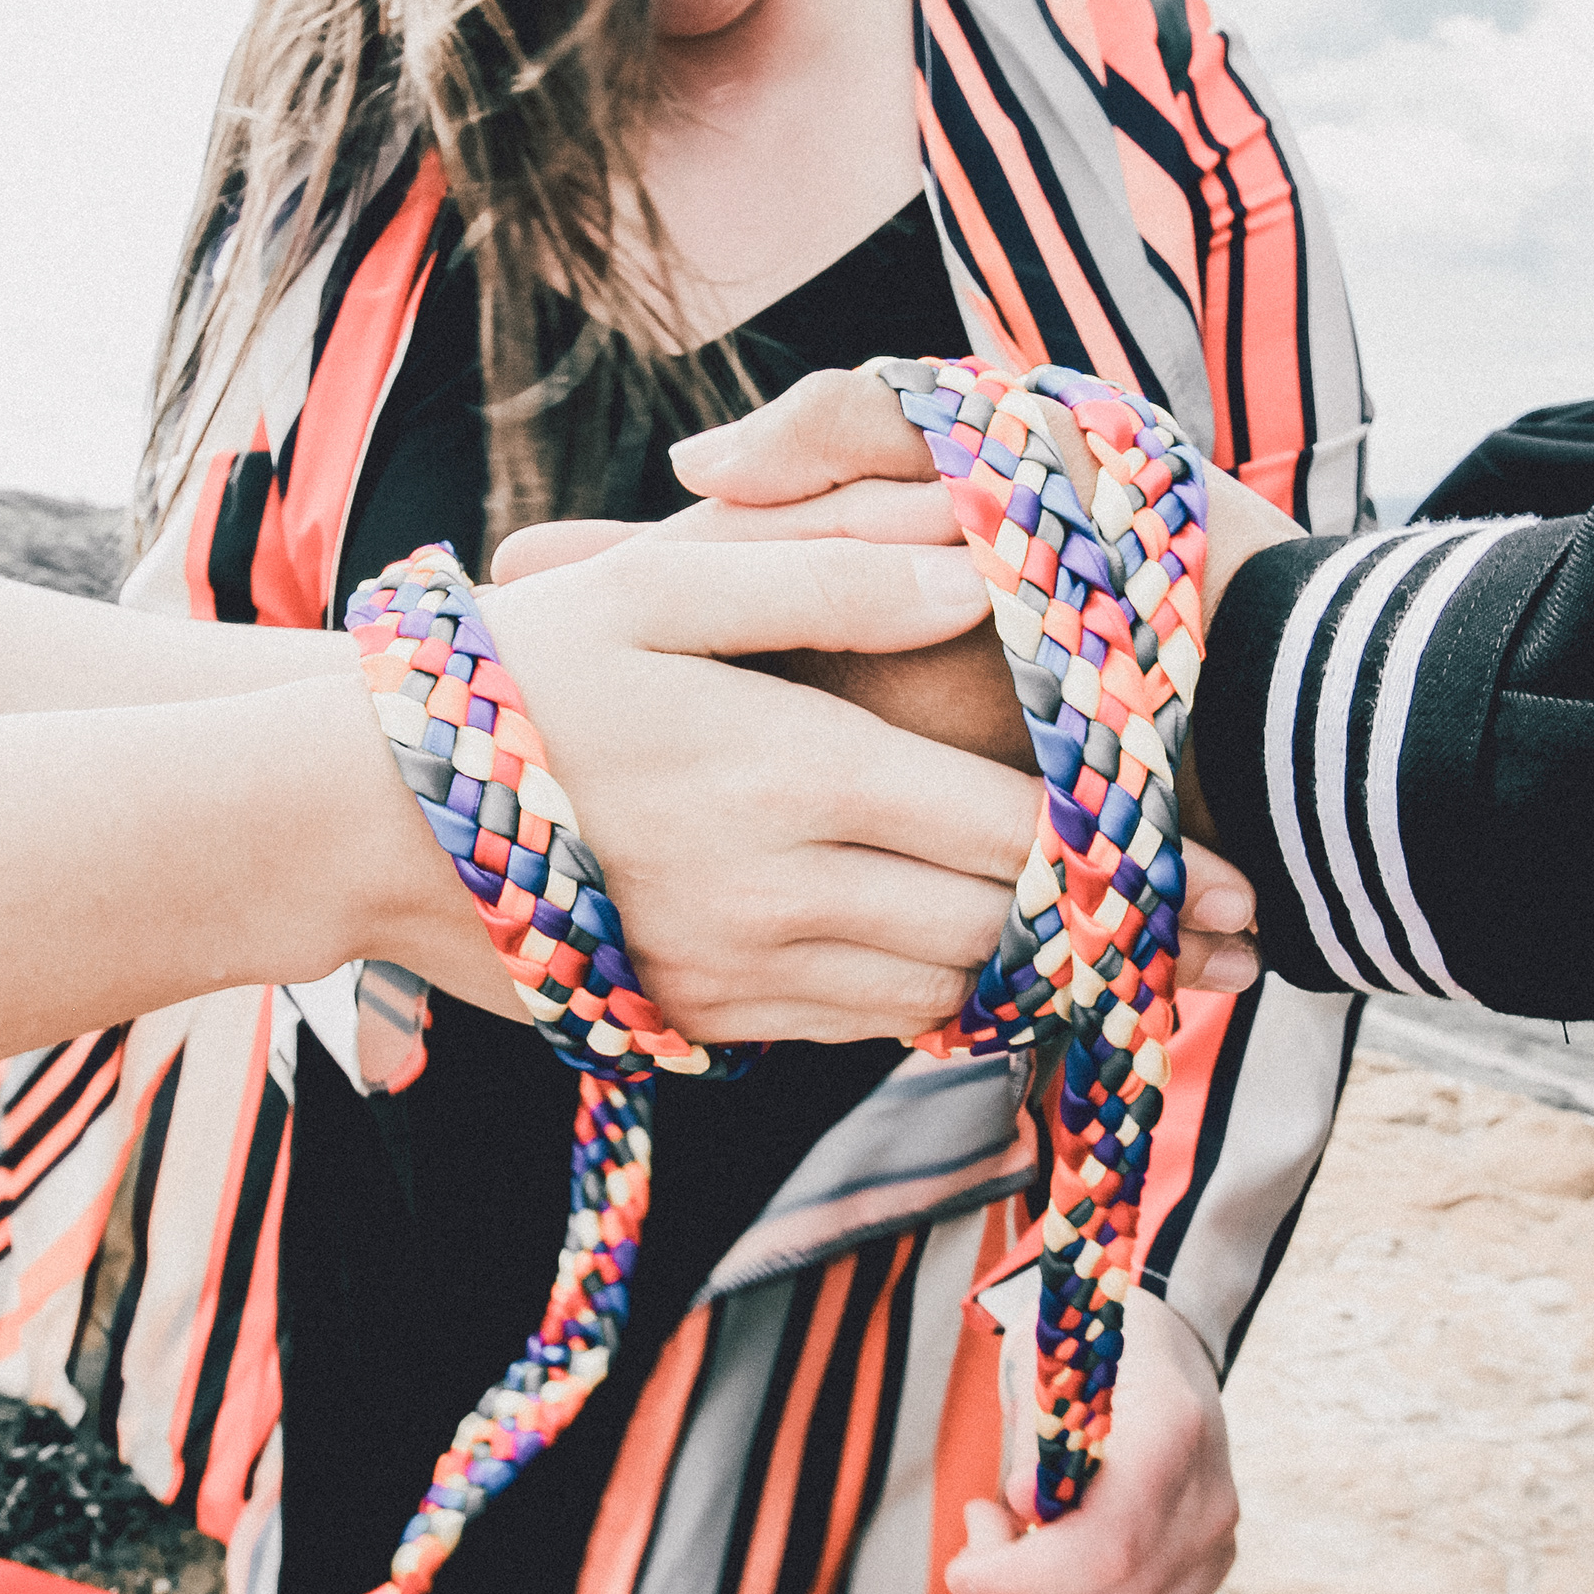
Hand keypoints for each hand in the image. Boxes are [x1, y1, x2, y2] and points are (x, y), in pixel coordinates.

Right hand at [496, 367, 1275, 992]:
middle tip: (1228, 940)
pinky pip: (858, 1026)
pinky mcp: (702, 1017)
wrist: (360, 818)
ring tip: (1136, 953)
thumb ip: (831, 570)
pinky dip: (936, 999)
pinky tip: (984, 960)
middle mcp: (782, 897)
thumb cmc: (520, 673)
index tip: (1233, 876)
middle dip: (1122, 944)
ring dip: (1036, 980)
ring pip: (941, 1000)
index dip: (1140, 866)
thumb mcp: (671, 586)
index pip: (1016, 839)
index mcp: (798, 778)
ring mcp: (740, 974)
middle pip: (1003, 941)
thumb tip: (979, 568)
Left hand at [945, 1286, 1237, 1593]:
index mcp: (1171, 1439)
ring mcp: (1210, 1560)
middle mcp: (1206, 1511)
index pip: (1105, 1549)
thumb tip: (1022, 1506)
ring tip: (996, 1582)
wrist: (1161, 1349)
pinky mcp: (1198, 1593)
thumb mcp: (1047, 1365)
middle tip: (976, 1544)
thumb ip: (1036, 1439)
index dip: (1020, 1577)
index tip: (962, 1564)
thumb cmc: (1086, 1352)